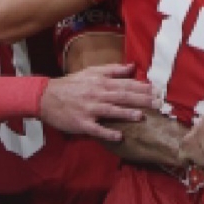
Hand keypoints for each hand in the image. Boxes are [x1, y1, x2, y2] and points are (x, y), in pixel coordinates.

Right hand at [39, 63, 158, 142]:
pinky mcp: (82, 123)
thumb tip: (132, 66)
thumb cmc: (72, 84)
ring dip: (127, 114)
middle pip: (122, 96)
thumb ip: (112, 69)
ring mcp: (90, 109)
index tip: (157, 89)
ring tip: (141, 116)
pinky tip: (119, 137)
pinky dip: (108, 133)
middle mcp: (97, 94)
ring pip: (111, 111)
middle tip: (157, 103)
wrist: (46, 97)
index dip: (142, 86)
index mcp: (101, 82)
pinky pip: (97, 129)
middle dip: (141, 99)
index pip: (125, 84)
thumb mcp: (91, 71)